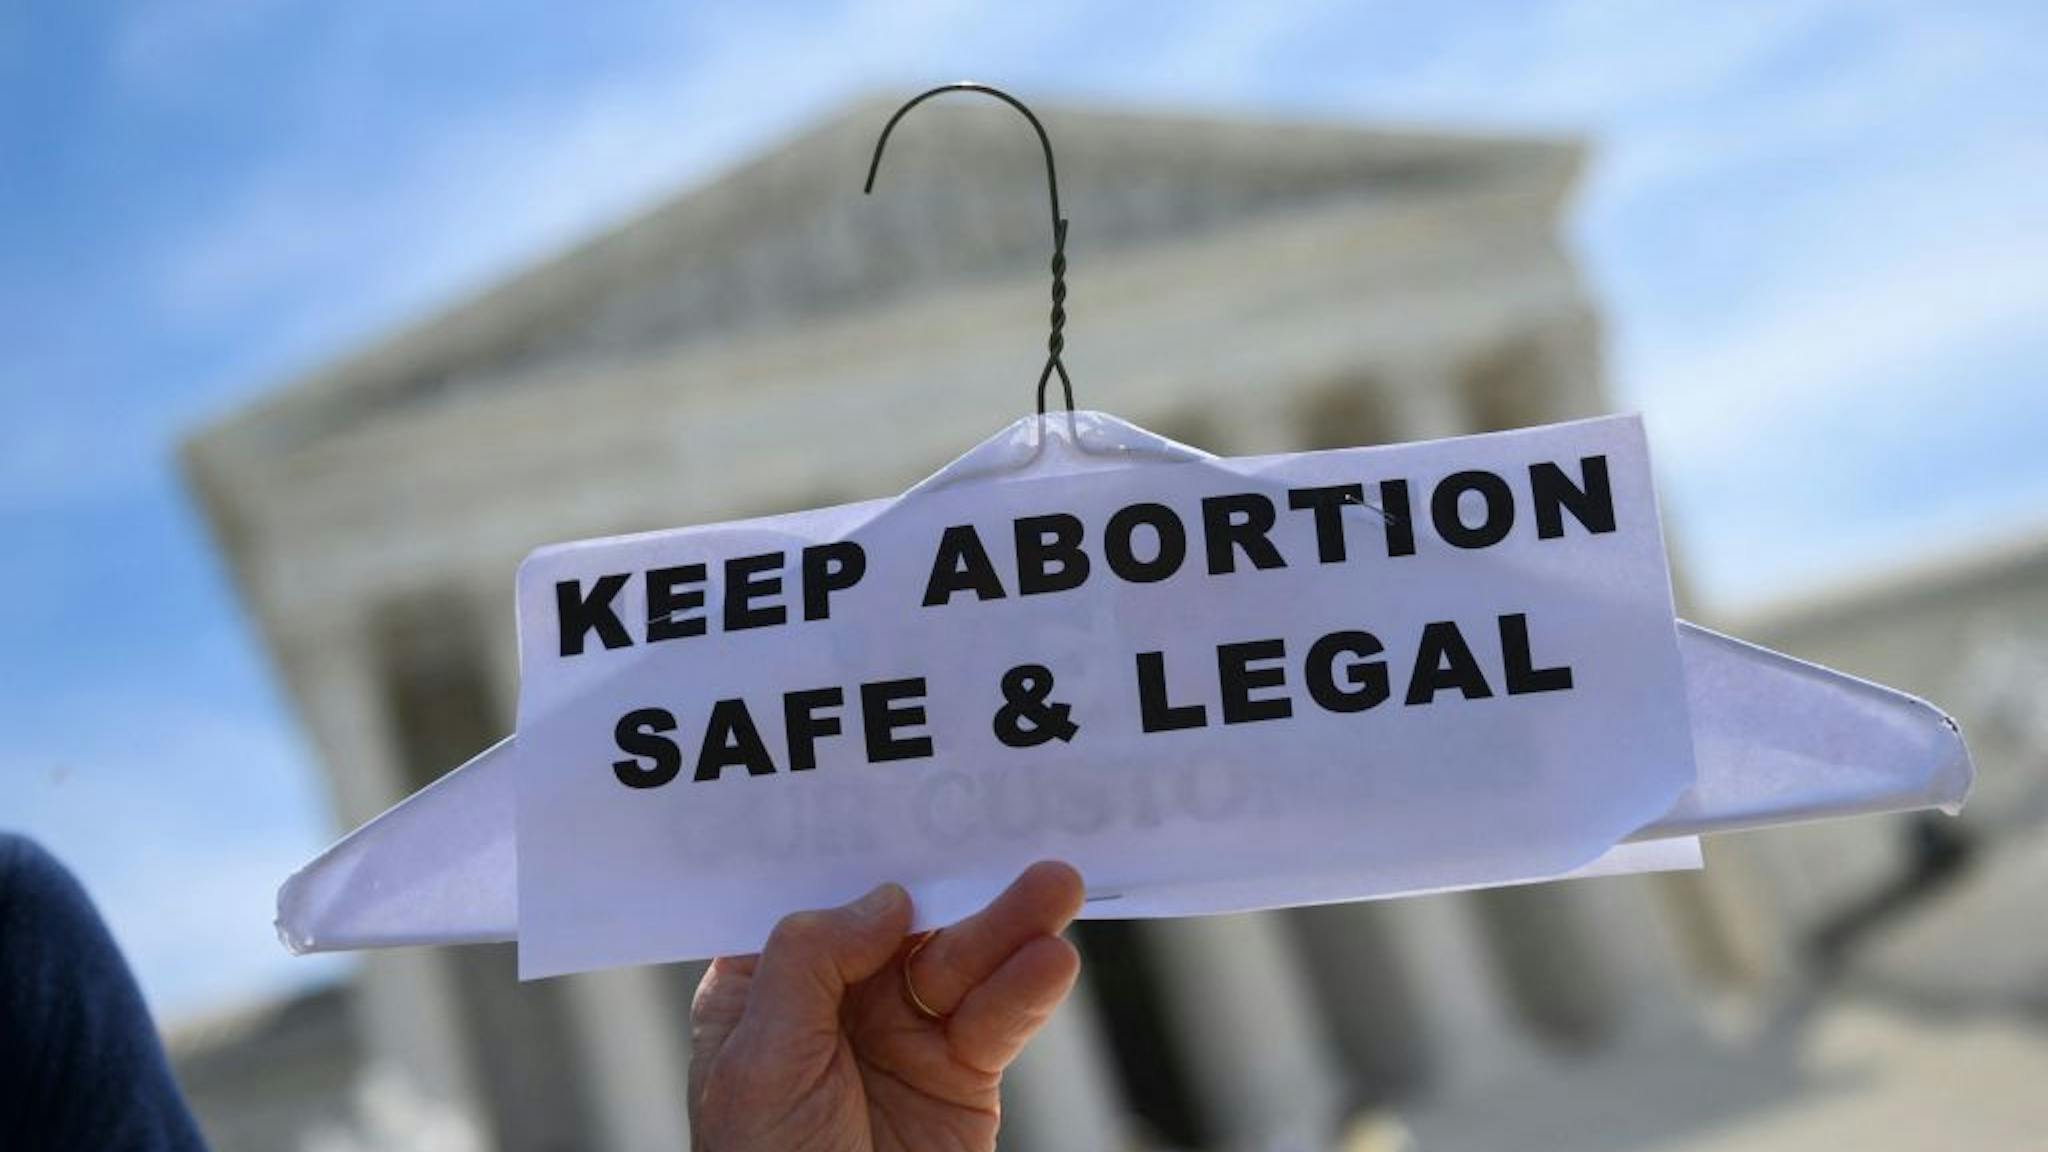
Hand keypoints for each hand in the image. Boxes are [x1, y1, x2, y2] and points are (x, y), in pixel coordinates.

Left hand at [688, 861, 1085, 1151]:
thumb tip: (886, 897)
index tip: (902, 794)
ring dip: (1010, 923)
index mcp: (765, 988)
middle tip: (1005, 836)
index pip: (813, 896)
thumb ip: (808, 962)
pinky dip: (1028, 988)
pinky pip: (999, 1019)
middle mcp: (838, 999)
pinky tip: (1050, 960)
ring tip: (1056, 886)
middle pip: (905, 918)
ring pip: (963, 960)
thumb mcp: (757, 1063)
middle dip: (953, 879)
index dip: (856, 848)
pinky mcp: (962, 1075)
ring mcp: (904, 1035)